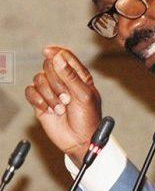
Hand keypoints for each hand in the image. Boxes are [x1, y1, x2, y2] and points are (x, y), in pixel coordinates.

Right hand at [25, 47, 101, 164]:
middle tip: (66, 98)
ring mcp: (51, 91)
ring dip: (49, 94)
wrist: (79, 140)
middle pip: (49, 66)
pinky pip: (30, 91)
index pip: (65, 57)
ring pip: (39, 79)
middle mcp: (64, 81)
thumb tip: (58, 57)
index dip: (57, 52)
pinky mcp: (40, 102)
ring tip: (61, 108)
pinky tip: (48, 109)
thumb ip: (70, 76)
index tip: (48, 51)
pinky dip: (38, 100)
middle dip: (56, 82)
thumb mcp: (83, 95)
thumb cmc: (88, 118)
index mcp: (79, 76)